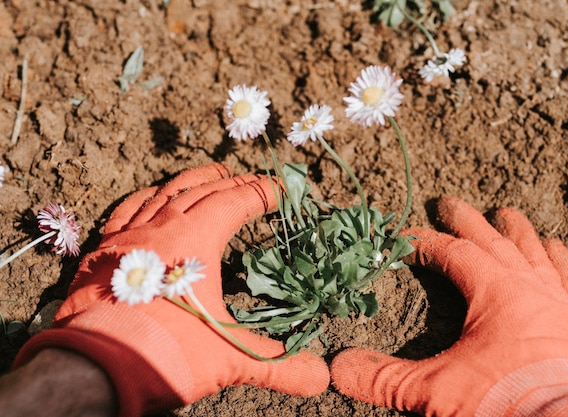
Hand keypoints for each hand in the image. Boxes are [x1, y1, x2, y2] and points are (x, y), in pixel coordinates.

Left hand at [14, 163, 328, 415]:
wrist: (92, 368)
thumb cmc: (166, 354)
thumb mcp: (229, 358)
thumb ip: (278, 365)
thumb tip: (320, 378)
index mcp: (196, 239)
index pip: (236, 201)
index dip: (261, 192)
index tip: (280, 190)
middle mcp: (163, 227)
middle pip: (204, 190)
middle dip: (233, 183)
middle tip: (252, 182)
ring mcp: (129, 236)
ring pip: (166, 193)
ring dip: (193, 181)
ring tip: (213, 175)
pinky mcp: (104, 252)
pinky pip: (127, 210)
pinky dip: (146, 198)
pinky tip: (154, 197)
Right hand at [331, 196, 567, 415]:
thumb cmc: (502, 403)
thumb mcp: (435, 390)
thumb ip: (385, 377)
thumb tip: (339, 368)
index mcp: (495, 291)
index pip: (452, 254)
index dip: (424, 243)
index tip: (404, 239)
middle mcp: (529, 287)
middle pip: (492, 242)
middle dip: (467, 222)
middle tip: (449, 203)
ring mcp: (559, 304)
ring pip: (534, 254)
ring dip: (516, 233)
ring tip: (507, 214)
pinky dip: (561, 262)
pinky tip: (556, 249)